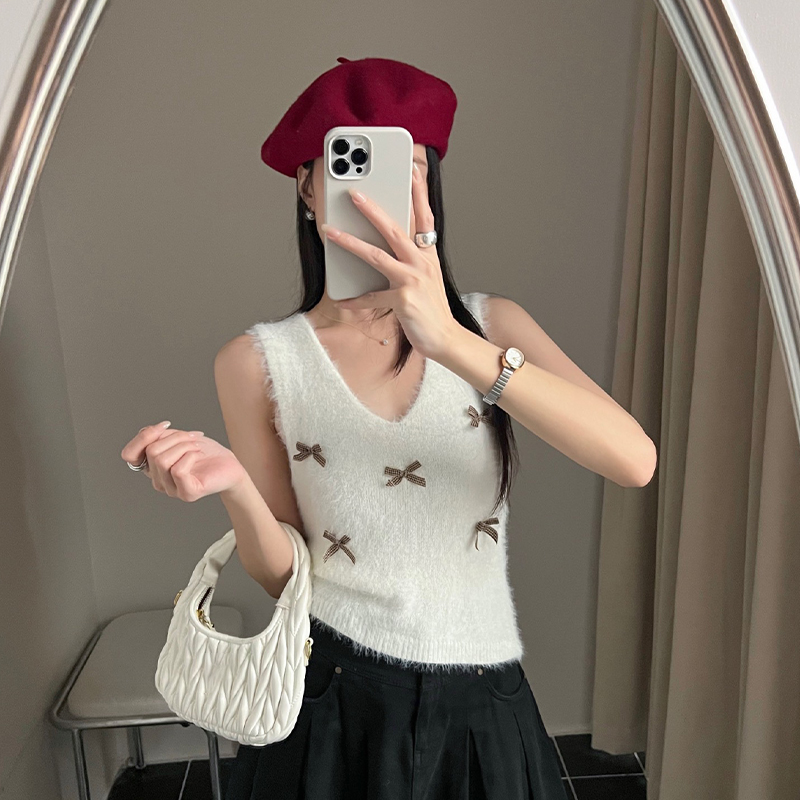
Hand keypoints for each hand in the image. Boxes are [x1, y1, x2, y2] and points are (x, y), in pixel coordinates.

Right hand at [120, 422, 247, 501]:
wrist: (229, 465)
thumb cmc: (205, 452)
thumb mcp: (177, 438)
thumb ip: (157, 435)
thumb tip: (147, 431)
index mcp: (152, 468)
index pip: (129, 455)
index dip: (143, 437)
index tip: (166, 426)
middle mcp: (158, 481)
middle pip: (151, 451)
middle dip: (175, 437)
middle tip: (192, 438)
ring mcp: (171, 490)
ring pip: (162, 460)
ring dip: (184, 445)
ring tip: (197, 447)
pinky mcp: (186, 493)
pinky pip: (178, 470)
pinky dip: (190, 456)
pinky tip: (199, 456)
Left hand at [320, 163, 458, 359]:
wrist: (446, 339)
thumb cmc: (432, 309)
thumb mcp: (427, 278)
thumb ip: (411, 260)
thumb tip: (384, 247)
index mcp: (428, 256)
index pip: (425, 217)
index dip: (419, 192)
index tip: (412, 170)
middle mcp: (422, 263)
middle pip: (395, 230)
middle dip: (372, 210)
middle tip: (355, 193)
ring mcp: (412, 280)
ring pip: (376, 256)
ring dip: (350, 242)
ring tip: (330, 232)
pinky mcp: (403, 299)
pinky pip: (370, 296)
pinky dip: (354, 299)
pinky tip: (341, 299)